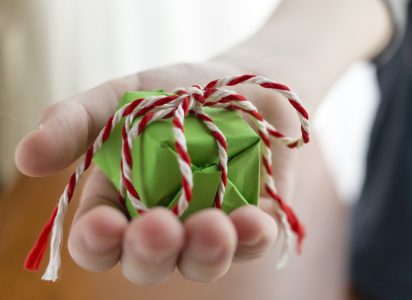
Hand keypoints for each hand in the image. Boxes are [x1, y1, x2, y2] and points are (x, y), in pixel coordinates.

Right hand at [15, 61, 300, 284]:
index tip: (105, 223)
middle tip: (157, 227)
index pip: (99, 240)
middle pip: (148, 262)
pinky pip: (253, 242)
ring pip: (200, 262)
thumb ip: (76, 122)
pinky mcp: (253, 222)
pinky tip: (254, 222)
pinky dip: (253, 237)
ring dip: (204, 252)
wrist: (244, 83)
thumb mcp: (122, 96)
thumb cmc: (178, 92)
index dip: (97, 241)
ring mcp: (210, 227)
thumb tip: (25, 156)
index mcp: (124, 201)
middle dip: (149, 253)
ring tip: (212, 227)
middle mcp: (165, 224)